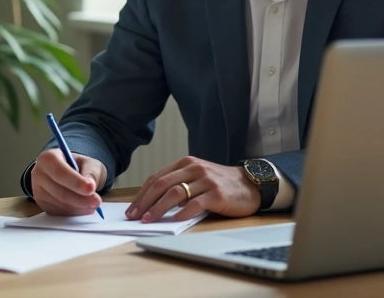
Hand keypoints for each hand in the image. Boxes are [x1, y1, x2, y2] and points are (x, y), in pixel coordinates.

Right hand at [31, 148, 107, 215]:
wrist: (67, 173)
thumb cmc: (78, 166)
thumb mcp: (89, 163)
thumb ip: (91, 172)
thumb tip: (91, 185)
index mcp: (49, 158)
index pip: (60, 172)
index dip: (76, 182)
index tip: (91, 188)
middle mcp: (39, 174)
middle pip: (60, 192)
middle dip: (81, 199)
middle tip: (97, 201)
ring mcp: (38, 191)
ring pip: (61, 204)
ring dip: (79, 207)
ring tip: (92, 204)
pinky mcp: (42, 205)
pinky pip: (59, 212)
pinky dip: (74, 212)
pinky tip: (82, 207)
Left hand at [126, 156, 259, 221]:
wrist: (251, 184)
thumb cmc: (220, 184)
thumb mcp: (197, 177)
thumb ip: (178, 184)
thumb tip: (152, 203)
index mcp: (185, 163)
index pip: (156, 178)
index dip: (142, 194)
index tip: (132, 209)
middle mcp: (194, 169)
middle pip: (162, 184)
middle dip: (145, 202)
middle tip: (134, 216)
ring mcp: (206, 181)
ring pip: (175, 193)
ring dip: (158, 208)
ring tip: (149, 219)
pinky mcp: (217, 194)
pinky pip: (196, 203)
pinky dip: (183, 212)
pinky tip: (175, 220)